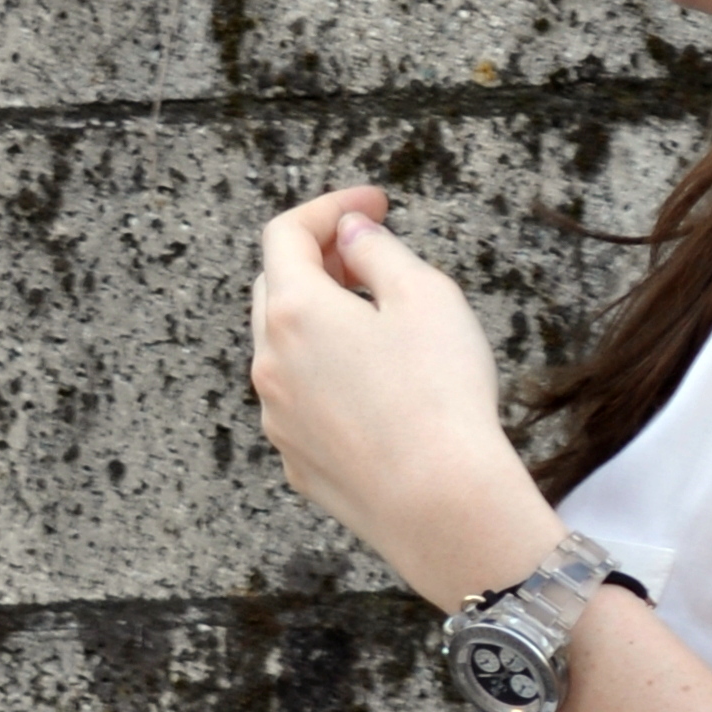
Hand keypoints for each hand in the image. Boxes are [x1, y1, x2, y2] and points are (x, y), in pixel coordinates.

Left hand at [248, 186, 562, 611]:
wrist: (441, 506)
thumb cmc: (440, 396)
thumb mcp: (424, 296)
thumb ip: (377, 250)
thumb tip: (350, 234)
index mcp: (294, 312)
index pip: (286, 234)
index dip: (331, 208)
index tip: (375, 204)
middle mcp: (270, 365)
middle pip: (275, 289)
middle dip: (318, 261)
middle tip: (371, 257)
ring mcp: (278, 420)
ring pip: (284, 350)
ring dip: (320, 323)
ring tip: (379, 326)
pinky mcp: (298, 463)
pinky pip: (300, 403)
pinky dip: (326, 378)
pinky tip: (376, 391)